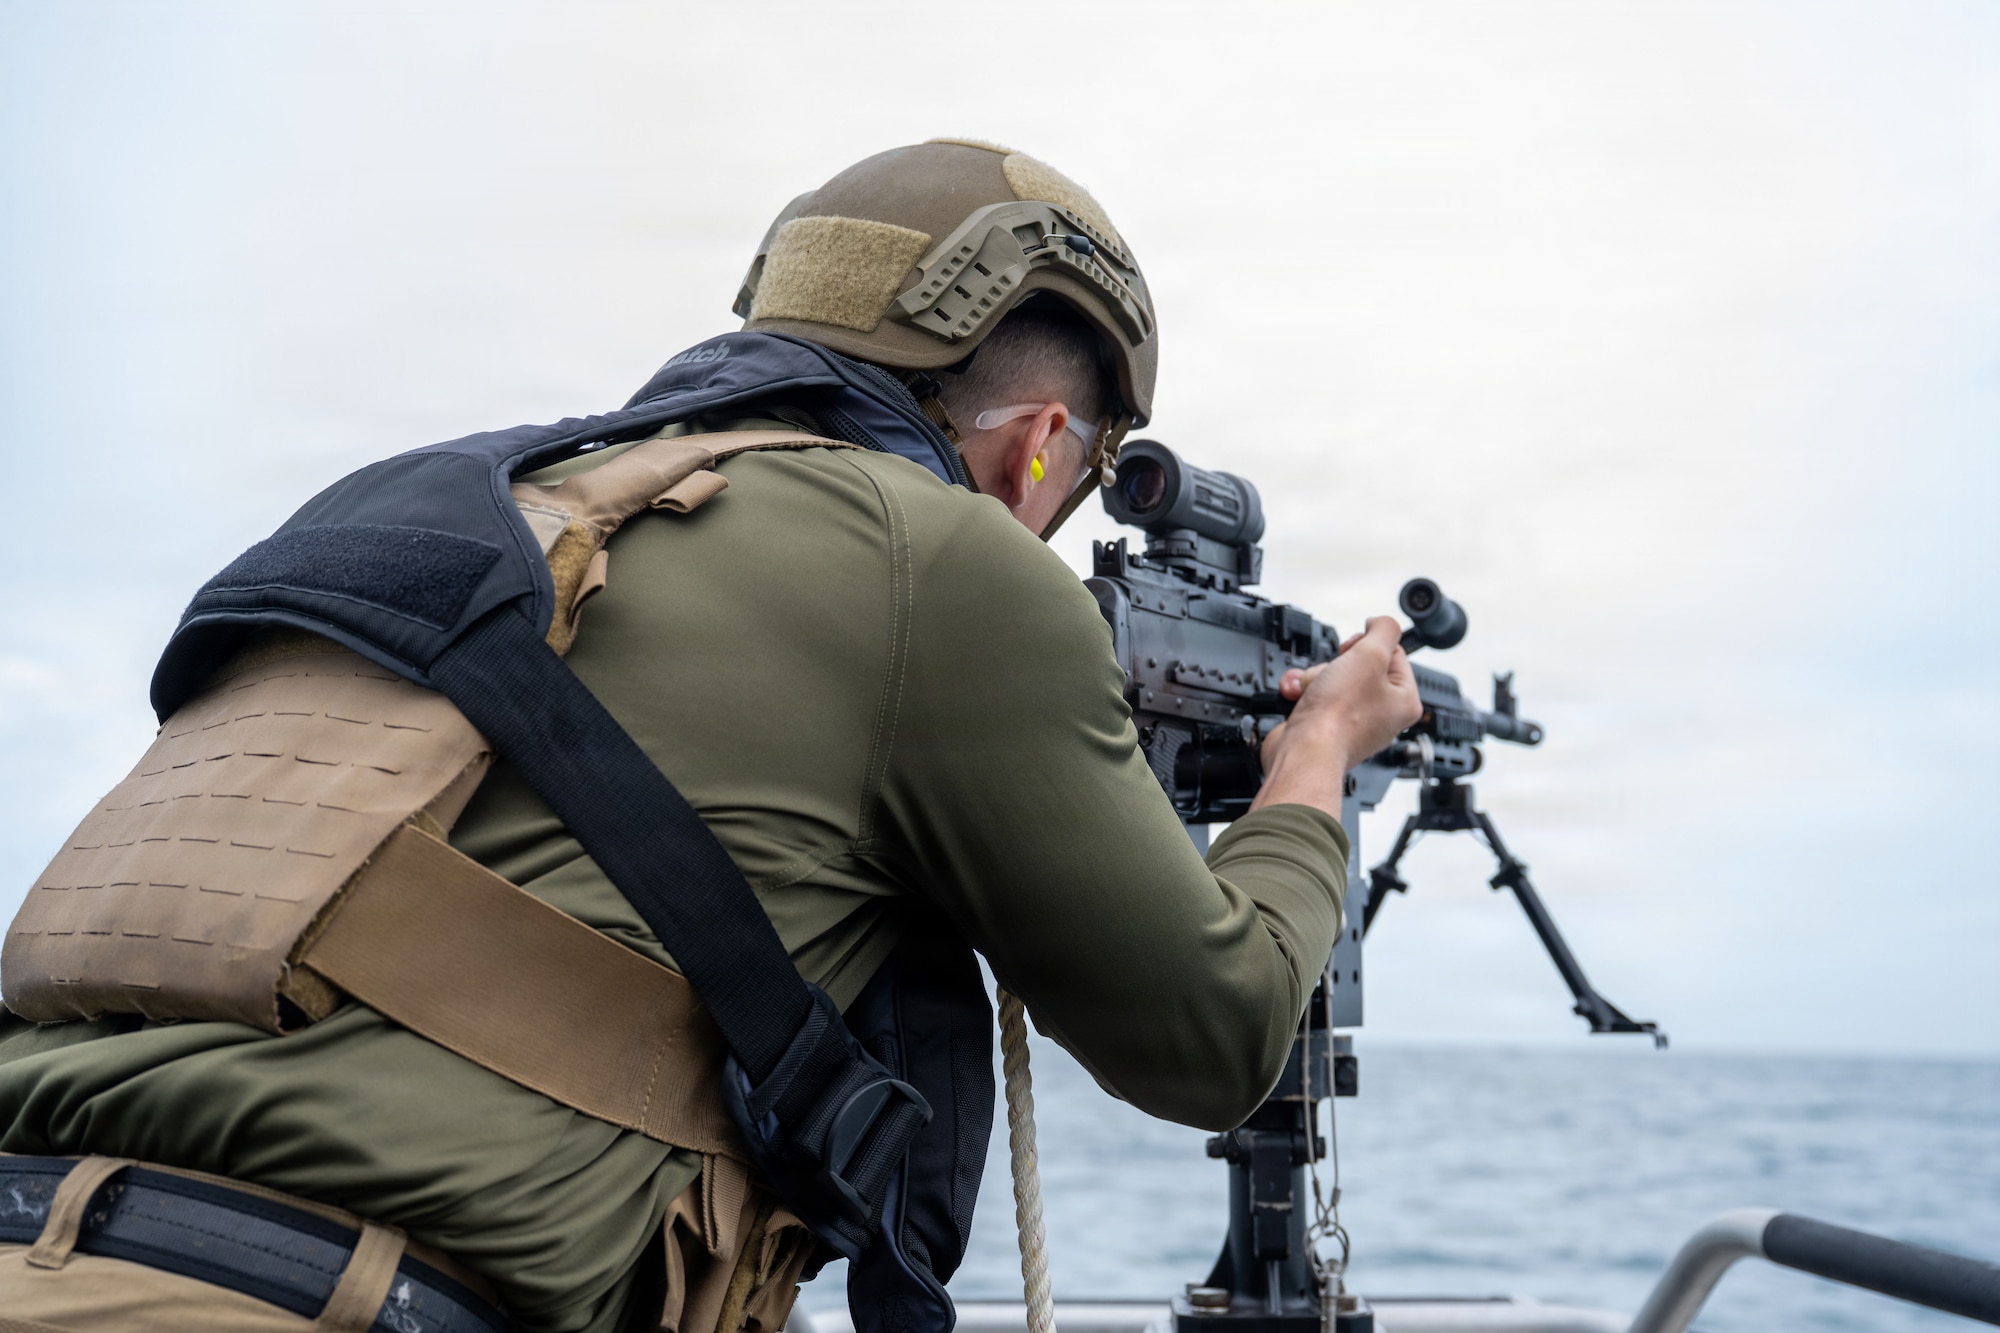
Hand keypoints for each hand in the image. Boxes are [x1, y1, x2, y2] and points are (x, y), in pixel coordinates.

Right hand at [1250, 616, 1424, 816]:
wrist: (1304, 752)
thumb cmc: (1338, 715)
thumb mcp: (1370, 654)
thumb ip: (1383, 628)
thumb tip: (1380, 623)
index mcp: (1404, 700)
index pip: (1393, 653)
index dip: (1368, 645)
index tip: (1354, 650)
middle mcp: (1381, 714)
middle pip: (1358, 664)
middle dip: (1335, 664)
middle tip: (1334, 675)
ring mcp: (1352, 722)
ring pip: (1331, 677)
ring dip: (1314, 677)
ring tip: (1311, 690)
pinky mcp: (1325, 727)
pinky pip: (1314, 695)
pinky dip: (1302, 691)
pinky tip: (1297, 696)